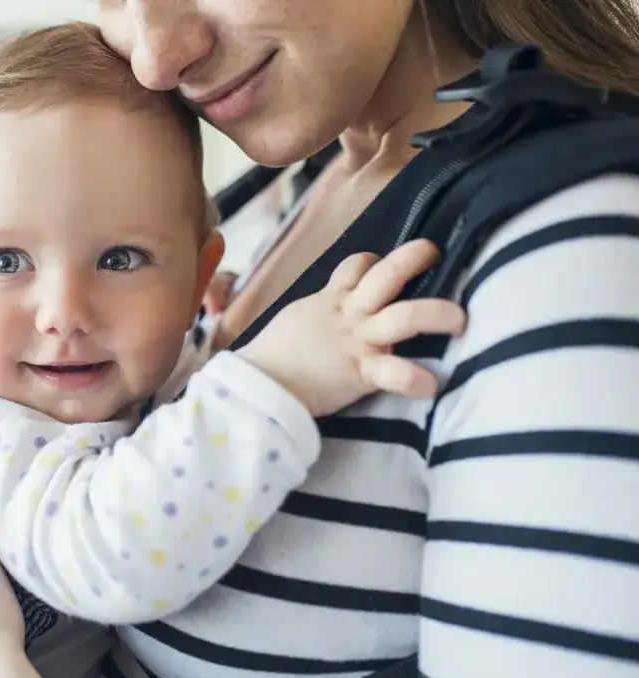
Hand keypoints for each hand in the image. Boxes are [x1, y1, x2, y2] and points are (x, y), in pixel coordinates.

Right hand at [237, 239, 464, 415]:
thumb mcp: (295, 321)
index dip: (374, 262)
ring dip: (436, 313)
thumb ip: (318, 315)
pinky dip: (414, 379)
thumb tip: (325, 320)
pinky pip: (394, 373)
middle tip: (433, 253)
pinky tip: (430, 385)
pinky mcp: (360, 372)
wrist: (258, 384)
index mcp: (330, 301)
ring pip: (404, 316)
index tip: (384, 266)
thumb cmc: (271, 357)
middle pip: (386, 275)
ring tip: (460, 320)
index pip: (357, 267)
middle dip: (414, 258)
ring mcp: (358, 341)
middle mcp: (349, 314)